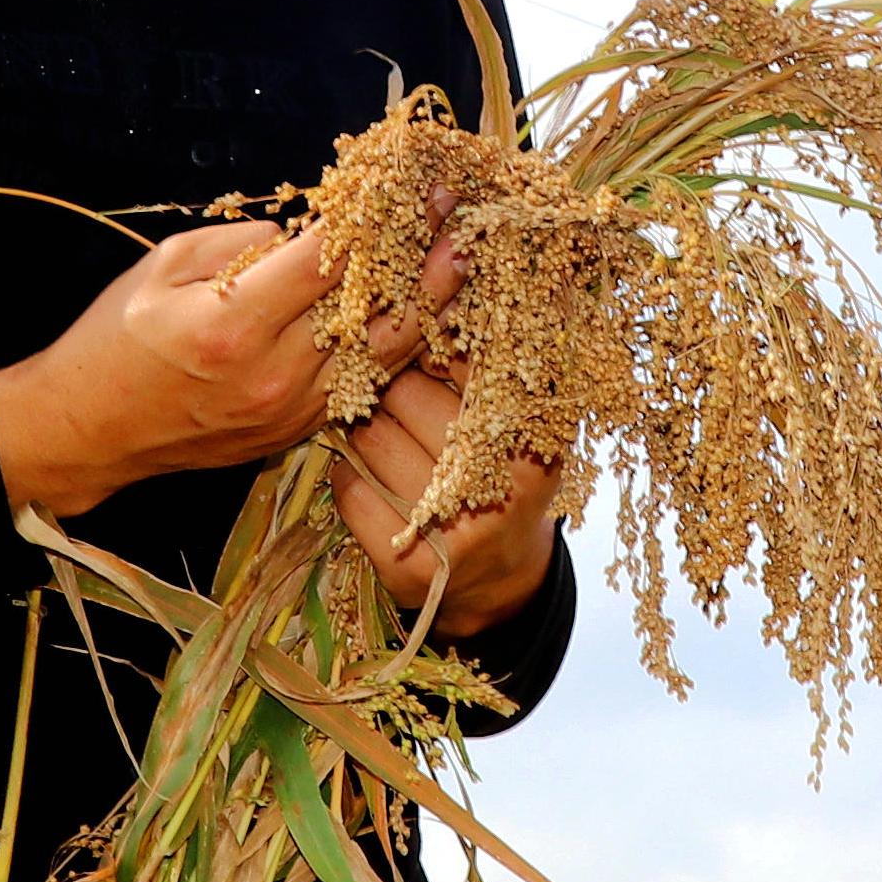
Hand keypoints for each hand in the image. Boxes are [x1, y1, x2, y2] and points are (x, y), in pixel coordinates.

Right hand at [0, 221, 451, 518]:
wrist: (88, 431)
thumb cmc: (114, 341)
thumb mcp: (162, 268)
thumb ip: (239, 244)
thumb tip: (303, 233)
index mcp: (234, 323)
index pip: (330, 264)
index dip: (382, 223)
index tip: (417, 188)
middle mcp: (273, 372)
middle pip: (374, 313)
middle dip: (424, 265)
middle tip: (463, 224)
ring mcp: (290, 409)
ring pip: (381, 356)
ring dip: (427, 309)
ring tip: (461, 264)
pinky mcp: (295, 431)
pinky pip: (361, 384)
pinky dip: (394, 349)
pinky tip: (421, 316)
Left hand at [332, 367, 563, 636]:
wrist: (500, 576)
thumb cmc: (500, 476)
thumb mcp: (515, 424)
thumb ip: (483, 370)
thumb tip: (430, 306)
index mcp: (531, 439)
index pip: (462, 360)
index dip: (432, 346)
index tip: (423, 351)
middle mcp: (498, 485)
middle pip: (405, 391)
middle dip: (390, 386)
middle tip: (395, 396)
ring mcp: (453, 530)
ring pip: (371, 438)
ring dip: (366, 429)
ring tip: (385, 437)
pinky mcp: (410, 565)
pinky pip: (350, 488)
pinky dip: (350, 475)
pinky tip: (372, 479)